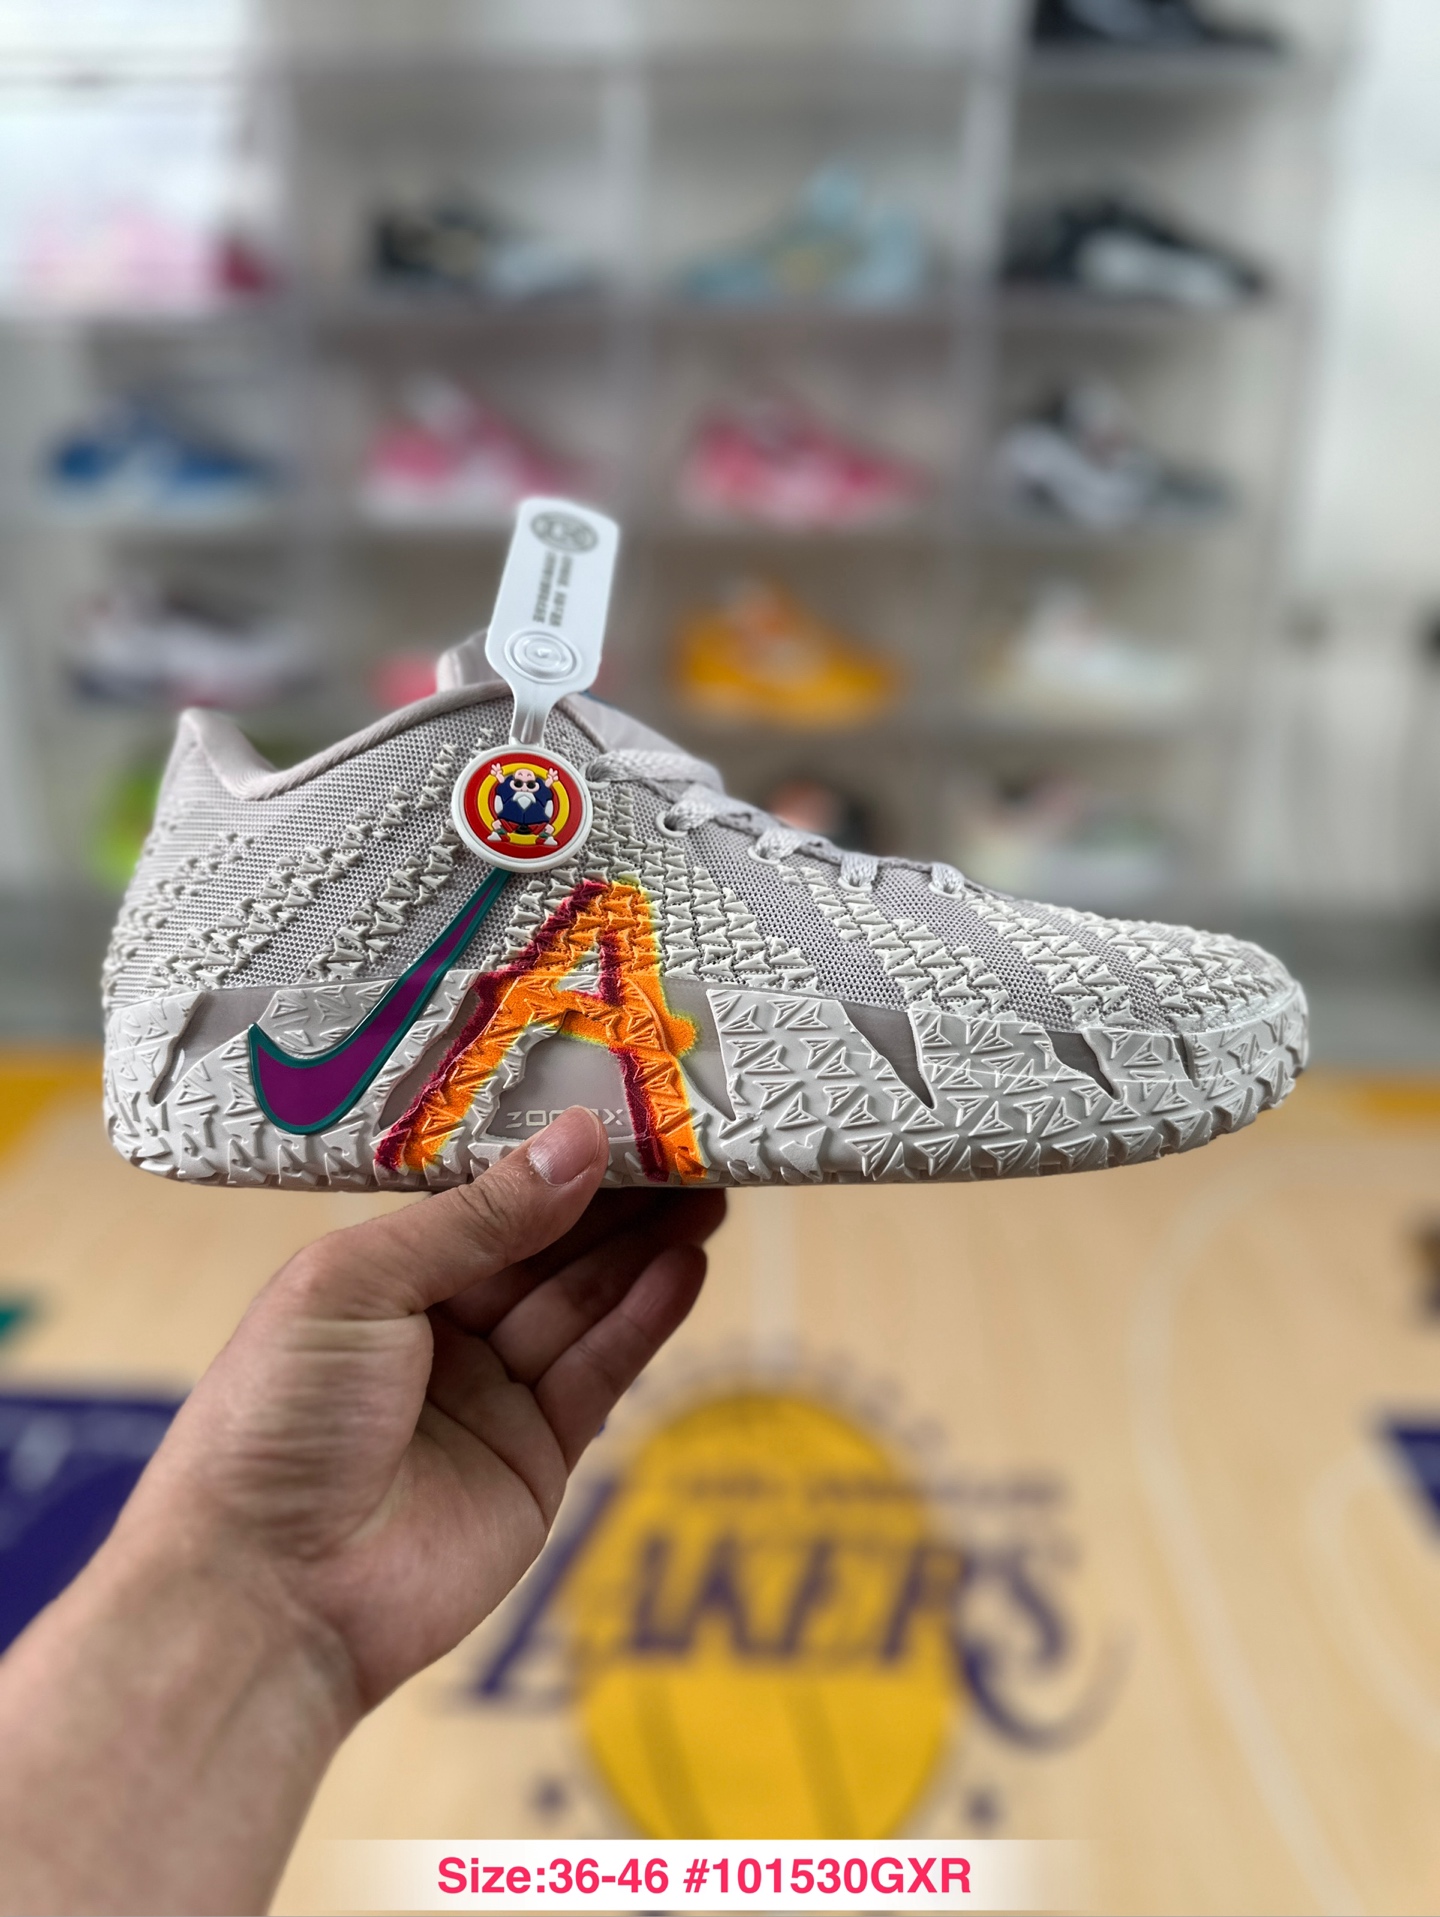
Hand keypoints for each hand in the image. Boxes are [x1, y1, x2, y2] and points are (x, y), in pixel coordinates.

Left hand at [120, 1106, 724, 1713]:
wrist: (268, 1595)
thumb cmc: (275, 1421)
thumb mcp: (361, 1284)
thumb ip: (478, 1217)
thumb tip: (578, 1141)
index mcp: (380, 1276)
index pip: (483, 1200)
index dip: (548, 1159)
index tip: (618, 1110)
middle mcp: (439, 1329)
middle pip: (546, 1247)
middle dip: (614, 1198)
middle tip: (687, 1143)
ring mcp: (491, 1394)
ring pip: (583, 1302)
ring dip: (645, 1249)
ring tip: (710, 1193)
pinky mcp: (537, 1457)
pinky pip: (600, 1373)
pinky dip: (644, 1319)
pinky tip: (684, 1267)